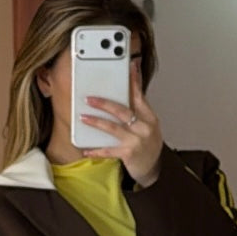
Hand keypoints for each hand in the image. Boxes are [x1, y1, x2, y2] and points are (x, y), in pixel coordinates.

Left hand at [80, 67, 162, 186]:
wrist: (153, 169)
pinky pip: (108, 150)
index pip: (140, 96)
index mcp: (149, 117)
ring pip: (113, 128)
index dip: (134, 81)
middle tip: (89, 99)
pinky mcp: (129, 154)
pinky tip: (86, 149)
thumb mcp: (147, 126)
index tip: (129, 67)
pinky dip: (96, 150)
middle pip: (122, 111)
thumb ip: (137, 111)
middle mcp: (144, 127)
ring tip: (83, 117)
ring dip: (96, 122)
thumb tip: (127, 92)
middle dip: (104, 103)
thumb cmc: (147, 145)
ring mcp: (137, 141)